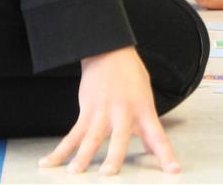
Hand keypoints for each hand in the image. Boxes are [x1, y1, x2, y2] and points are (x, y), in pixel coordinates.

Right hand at [40, 47, 179, 175]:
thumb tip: (153, 149)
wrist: (109, 50)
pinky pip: (72, 134)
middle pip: (119, 138)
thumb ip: (148, 126)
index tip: (173, 171)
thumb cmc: (130, 75)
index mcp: (144, 109)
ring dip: (82, 156)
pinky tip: (49, 162)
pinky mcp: (86, 110)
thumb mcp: (146, 97)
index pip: (158, 136)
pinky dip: (61, 150)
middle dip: (114, 157)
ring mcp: (103, 111)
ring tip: (75, 172)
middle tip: (108, 173)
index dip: (166, 155)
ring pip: (91, 137)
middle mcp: (124, 112)